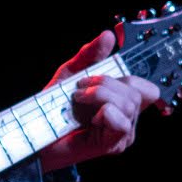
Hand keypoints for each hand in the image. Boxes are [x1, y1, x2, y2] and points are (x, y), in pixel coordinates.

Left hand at [38, 29, 159, 172]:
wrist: (34, 134)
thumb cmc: (52, 108)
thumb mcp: (71, 74)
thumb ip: (90, 55)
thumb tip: (108, 36)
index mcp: (123, 103)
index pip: (148, 87)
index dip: (137, 71)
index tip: (111, 61)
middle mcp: (128, 119)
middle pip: (137, 91)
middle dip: (107, 82)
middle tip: (81, 87)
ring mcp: (122, 135)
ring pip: (129, 104)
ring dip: (101, 94)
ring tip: (78, 98)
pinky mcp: (113, 145)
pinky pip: (122, 122)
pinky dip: (105, 111)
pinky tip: (89, 117)